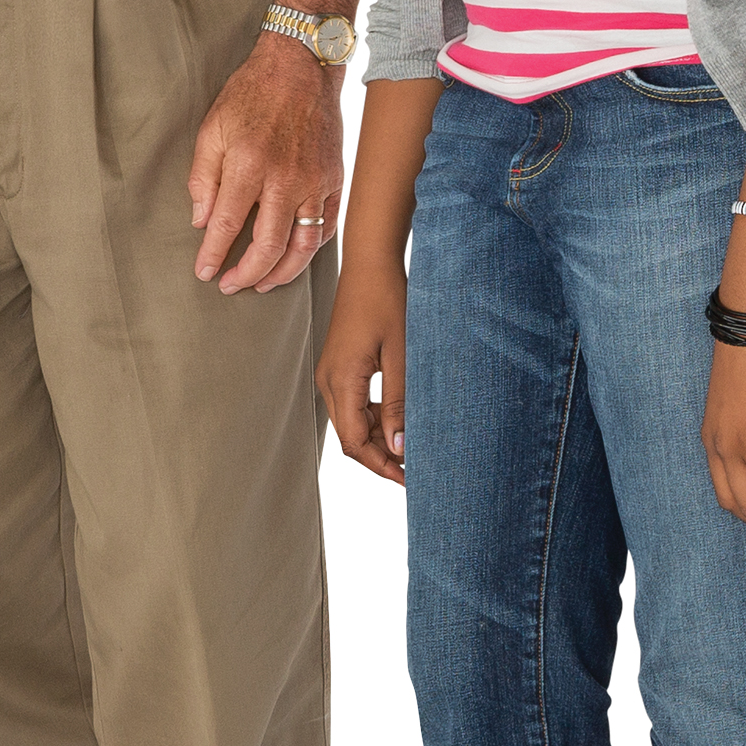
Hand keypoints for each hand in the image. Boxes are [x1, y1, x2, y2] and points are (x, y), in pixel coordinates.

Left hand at [185, 37, 341, 293]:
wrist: (300, 67)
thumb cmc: (251, 95)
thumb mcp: (212, 129)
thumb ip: (203, 179)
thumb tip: (201, 221)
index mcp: (249, 166)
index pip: (228, 225)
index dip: (214, 254)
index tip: (204, 273)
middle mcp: (286, 179)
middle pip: (268, 246)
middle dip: (247, 274)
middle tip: (230, 285)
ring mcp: (315, 182)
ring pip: (303, 245)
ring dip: (282, 273)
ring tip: (263, 284)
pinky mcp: (335, 180)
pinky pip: (327, 226)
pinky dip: (311, 249)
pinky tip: (293, 257)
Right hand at [313, 259, 409, 482]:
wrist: (370, 265)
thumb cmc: (388, 302)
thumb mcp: (401, 355)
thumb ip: (399, 404)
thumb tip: (400, 449)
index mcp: (341, 381)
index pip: (355, 443)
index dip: (382, 466)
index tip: (411, 480)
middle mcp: (328, 381)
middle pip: (351, 438)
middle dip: (382, 458)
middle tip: (418, 469)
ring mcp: (330, 374)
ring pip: (352, 423)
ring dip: (379, 439)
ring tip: (413, 444)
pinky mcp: (338, 367)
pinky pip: (352, 404)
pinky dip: (374, 418)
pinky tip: (398, 417)